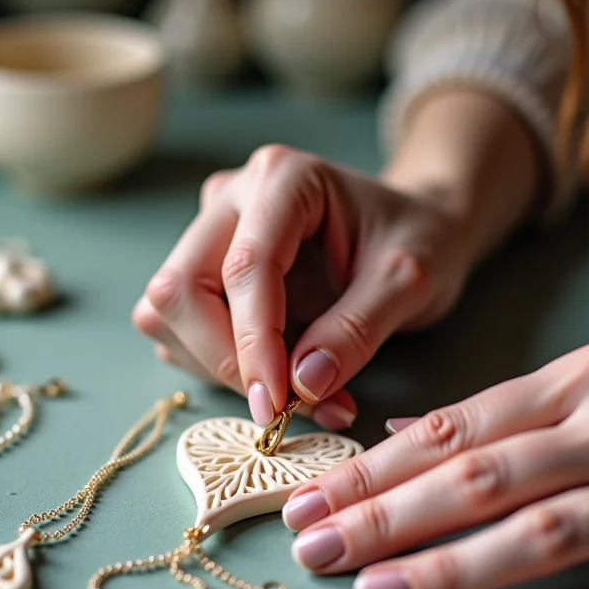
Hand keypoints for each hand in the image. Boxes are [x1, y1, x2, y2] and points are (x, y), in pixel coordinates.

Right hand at [133, 144, 482, 428]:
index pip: (244, 267)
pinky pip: (182, 330)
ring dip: (219, 368)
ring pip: (169, 314)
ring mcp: (211, 232)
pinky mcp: (204, 270)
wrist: (417, 230)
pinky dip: (221, 368)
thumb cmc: (419, 241)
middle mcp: (232, 198)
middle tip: (280, 409)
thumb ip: (358, 330)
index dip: (252, 343)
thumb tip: (302, 385)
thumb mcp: (409, 282)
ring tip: (297, 397)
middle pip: (181, 288)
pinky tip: (279, 378)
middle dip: (222, 358)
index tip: (276, 405)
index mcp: (284, 179)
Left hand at [281, 342, 588, 588]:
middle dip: (386, 516)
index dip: (376, 466)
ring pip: (544, 533)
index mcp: (588, 378)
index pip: (457, 427)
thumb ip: (522, 410)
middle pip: (480, 478)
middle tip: (315, 548)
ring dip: (455, 566)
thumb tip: (415, 437)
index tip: (313, 495)